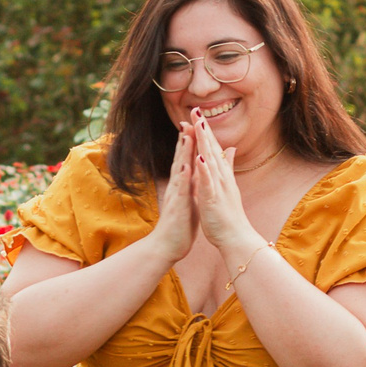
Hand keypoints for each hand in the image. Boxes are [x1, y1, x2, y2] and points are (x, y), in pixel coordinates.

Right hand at [143, 128, 197, 262]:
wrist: (168, 246)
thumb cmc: (180, 224)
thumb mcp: (190, 199)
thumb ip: (192, 184)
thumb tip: (197, 172)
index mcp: (182, 185)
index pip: (186, 159)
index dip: (190, 142)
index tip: (194, 124)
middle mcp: (177, 186)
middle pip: (180, 159)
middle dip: (184, 140)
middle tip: (187, 120)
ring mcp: (176, 195)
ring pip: (179, 170)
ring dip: (182, 153)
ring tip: (185, 135)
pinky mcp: (177, 207)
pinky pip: (180, 190)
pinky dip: (183, 177)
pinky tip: (185, 166)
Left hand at [189, 111, 263, 257]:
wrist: (235, 236)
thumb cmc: (229, 215)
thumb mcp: (227, 186)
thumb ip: (228, 166)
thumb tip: (231, 149)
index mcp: (221, 174)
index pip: (212, 148)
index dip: (204, 130)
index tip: (197, 113)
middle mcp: (221, 176)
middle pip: (211, 148)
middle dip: (203, 129)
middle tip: (196, 109)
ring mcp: (218, 186)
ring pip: (210, 160)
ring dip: (204, 142)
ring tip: (198, 125)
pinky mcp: (213, 198)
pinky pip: (208, 181)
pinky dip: (204, 168)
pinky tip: (200, 156)